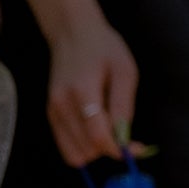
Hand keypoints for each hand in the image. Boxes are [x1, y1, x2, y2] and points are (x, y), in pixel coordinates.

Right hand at [38, 8, 138, 169]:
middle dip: (109, 148)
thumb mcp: (124, 70)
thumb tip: (125, 140)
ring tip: (110, 130)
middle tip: (126, 136)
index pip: (98, 136)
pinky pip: (67, 147)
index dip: (119, 148)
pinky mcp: (50, 114)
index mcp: (82, 91)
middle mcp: (61, 105)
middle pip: (87, 150)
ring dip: (96, 150)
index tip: (138, 148)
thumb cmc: (103, 48)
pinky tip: (97, 130)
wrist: (72, 33)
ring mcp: (52, 111)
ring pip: (75, 154)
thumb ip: (124, 106)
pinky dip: (84, 146)